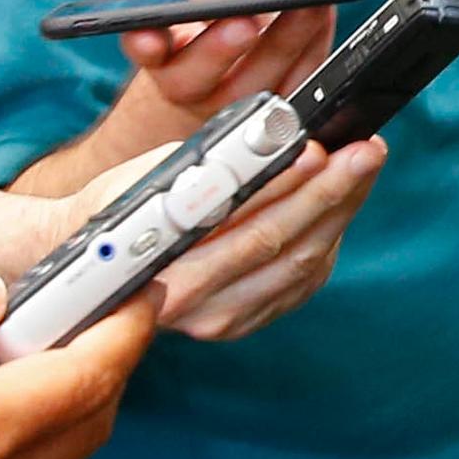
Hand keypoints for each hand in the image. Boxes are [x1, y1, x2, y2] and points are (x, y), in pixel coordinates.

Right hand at [54, 135, 384, 343]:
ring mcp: (224, 320)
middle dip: (332, 192)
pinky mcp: (245, 321)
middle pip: (283, 245)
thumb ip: (202, 168)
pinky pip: (301, 280)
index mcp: (164, 273)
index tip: (318, 150)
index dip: (288, 186)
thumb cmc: (114, 211)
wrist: (91, 268)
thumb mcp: (145, 179)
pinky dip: (326, 236)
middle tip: (366, 150)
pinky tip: (339, 201)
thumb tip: (270, 137)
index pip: (245, 226)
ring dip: (340, 210)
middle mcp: (196, 308)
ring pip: (302, 264)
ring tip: (362, 164)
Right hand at [76, 0, 347, 166]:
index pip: (142, 49)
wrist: (234, 45)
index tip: (153, 36)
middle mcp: (185, 84)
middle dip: (220, 49)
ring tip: (308, 8)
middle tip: (248, 20)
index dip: (145, 45)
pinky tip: (324, 18)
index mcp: (157, 45)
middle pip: (195, 79)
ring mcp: (230, 109)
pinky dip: (311, 53)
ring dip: (282, 46)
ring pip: (251, 90)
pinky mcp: (275, 115)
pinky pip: (293, 91)